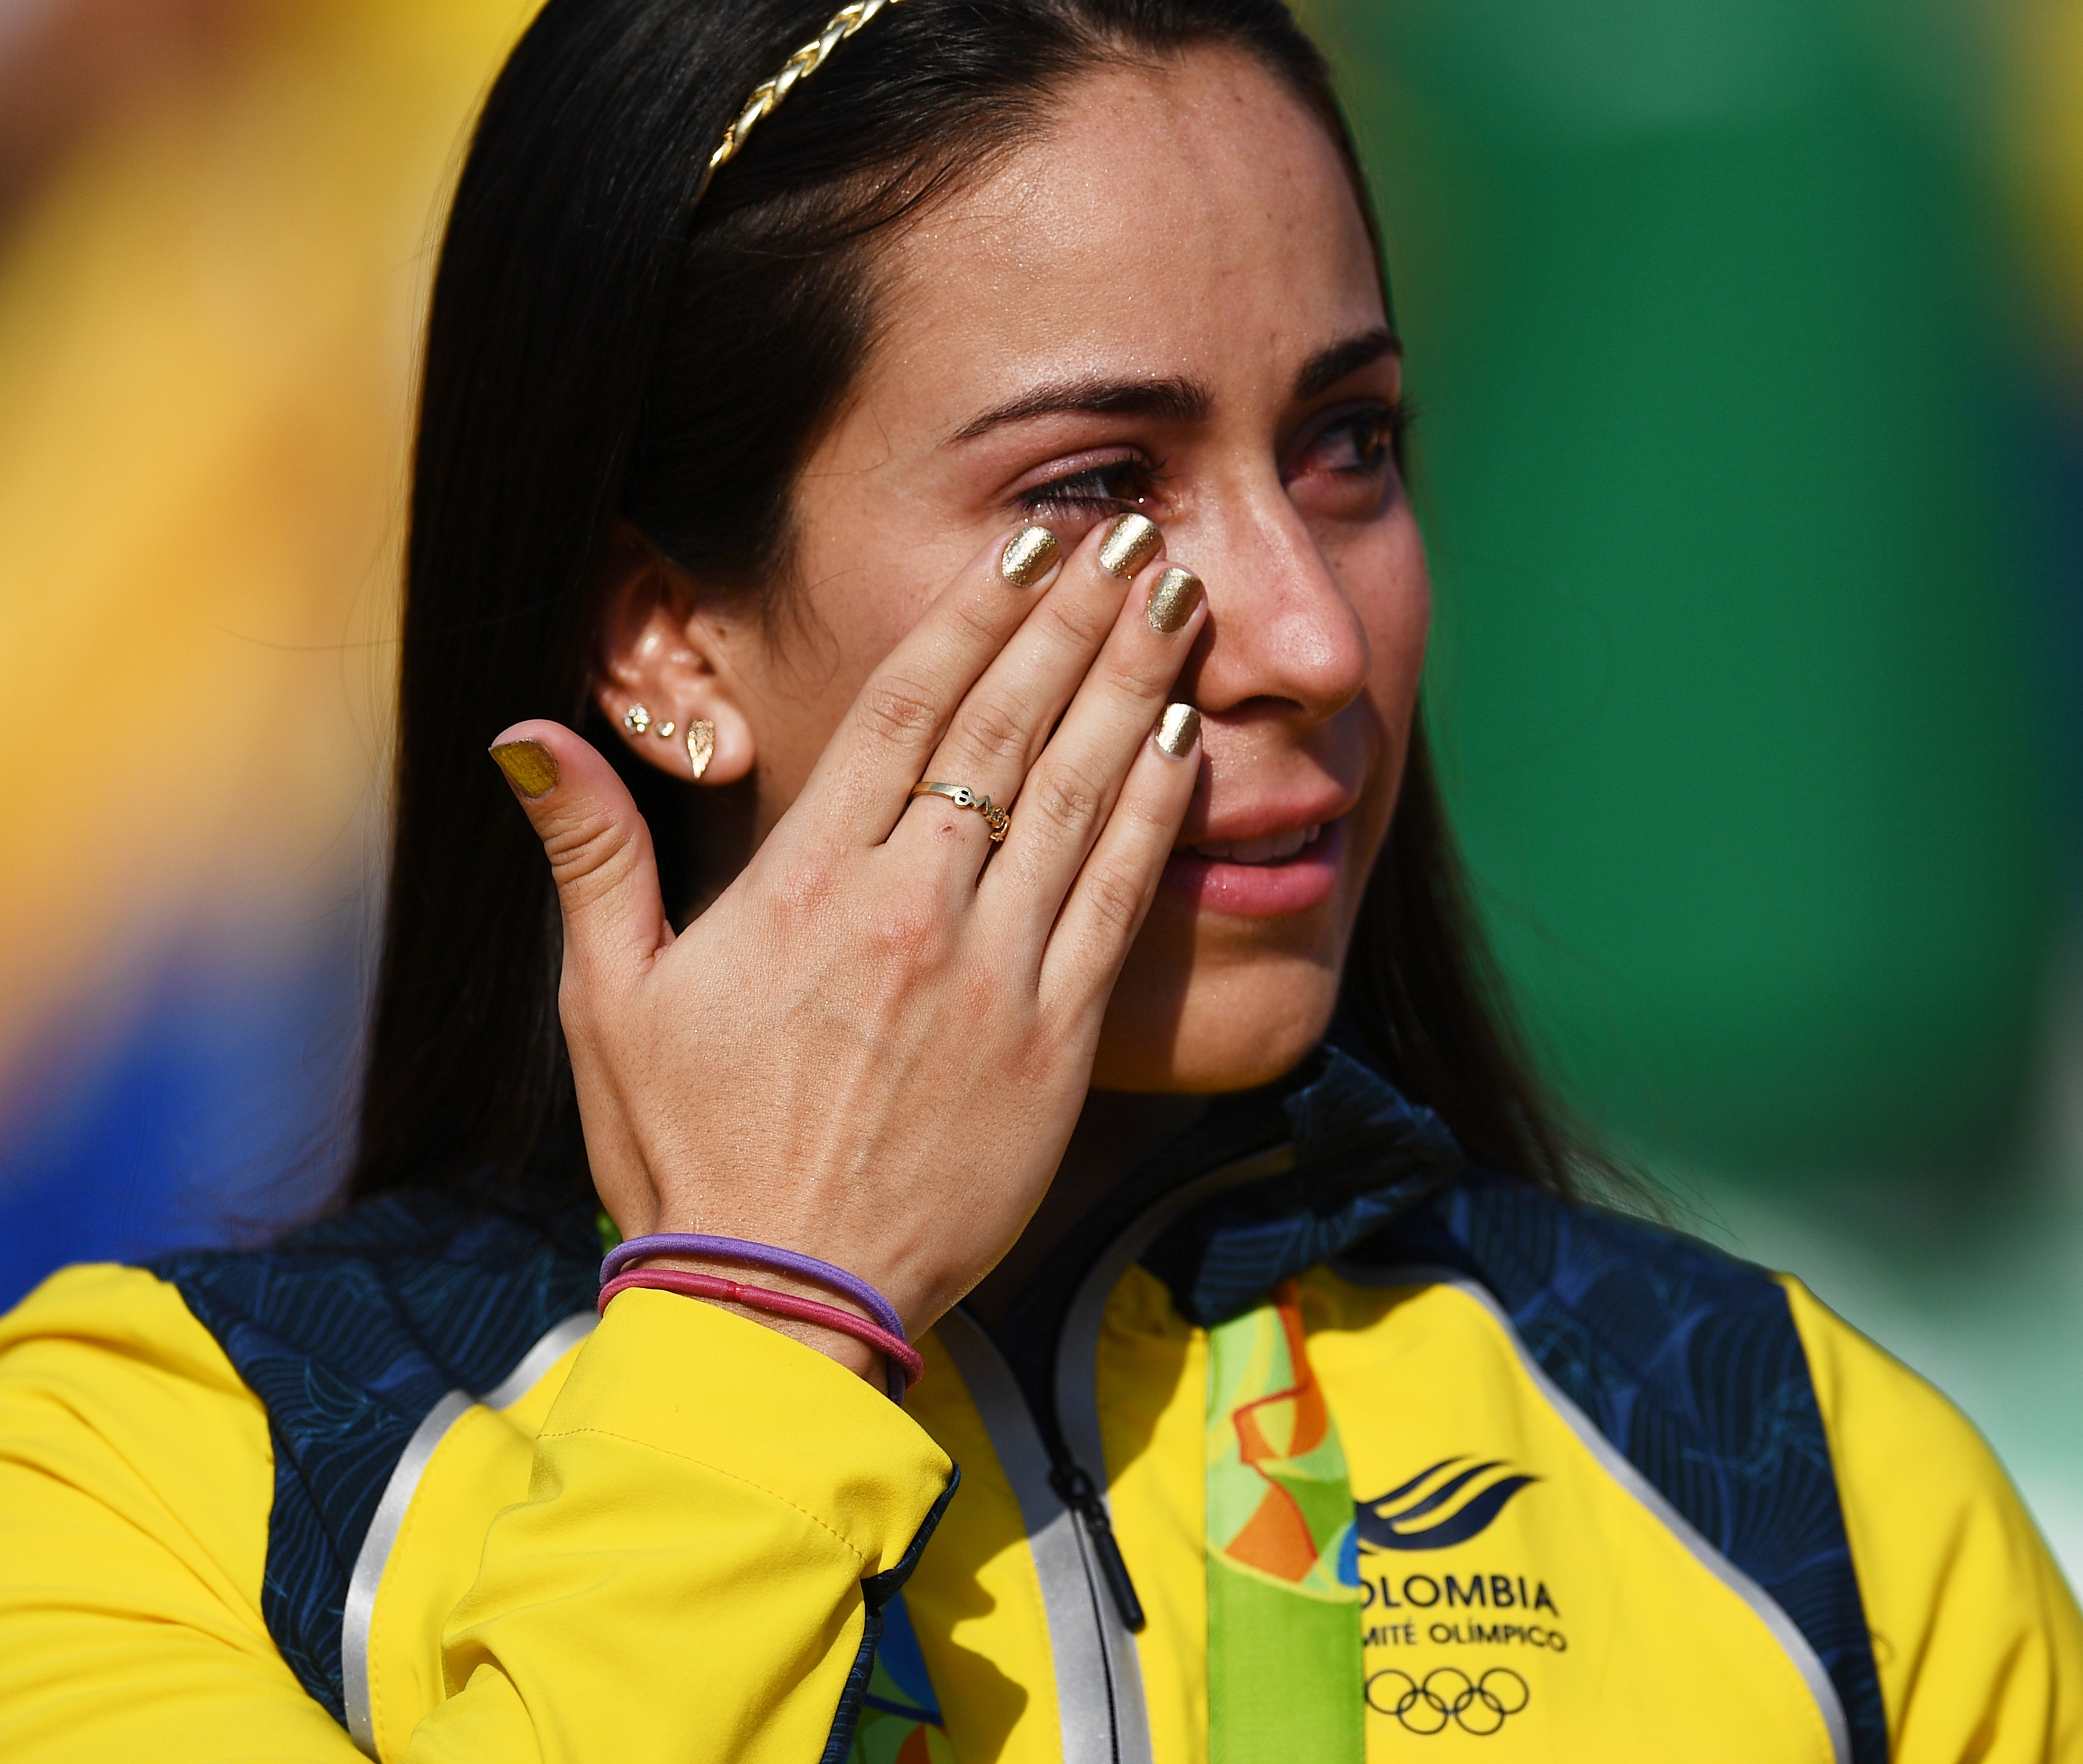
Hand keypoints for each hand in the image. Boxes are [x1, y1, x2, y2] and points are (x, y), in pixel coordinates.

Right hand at [488, 517, 1206, 1377]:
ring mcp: (993, 974)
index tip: (1033, 547)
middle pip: (1012, 728)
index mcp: (808, 885)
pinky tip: (1188, 741)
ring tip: (1180, 600)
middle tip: (1138, 532)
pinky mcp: (1055, 1044)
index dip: (979, 615)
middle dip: (1080, 620)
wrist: (779, 1299)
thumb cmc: (690, 1149)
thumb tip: (525, 733)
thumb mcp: (609, 1001)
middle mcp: (912, 909)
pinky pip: (1119, 901)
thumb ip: (592, 856)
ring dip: (1137, 687)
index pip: (910, 711)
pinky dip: (1155, 814)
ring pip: (1081, 795)